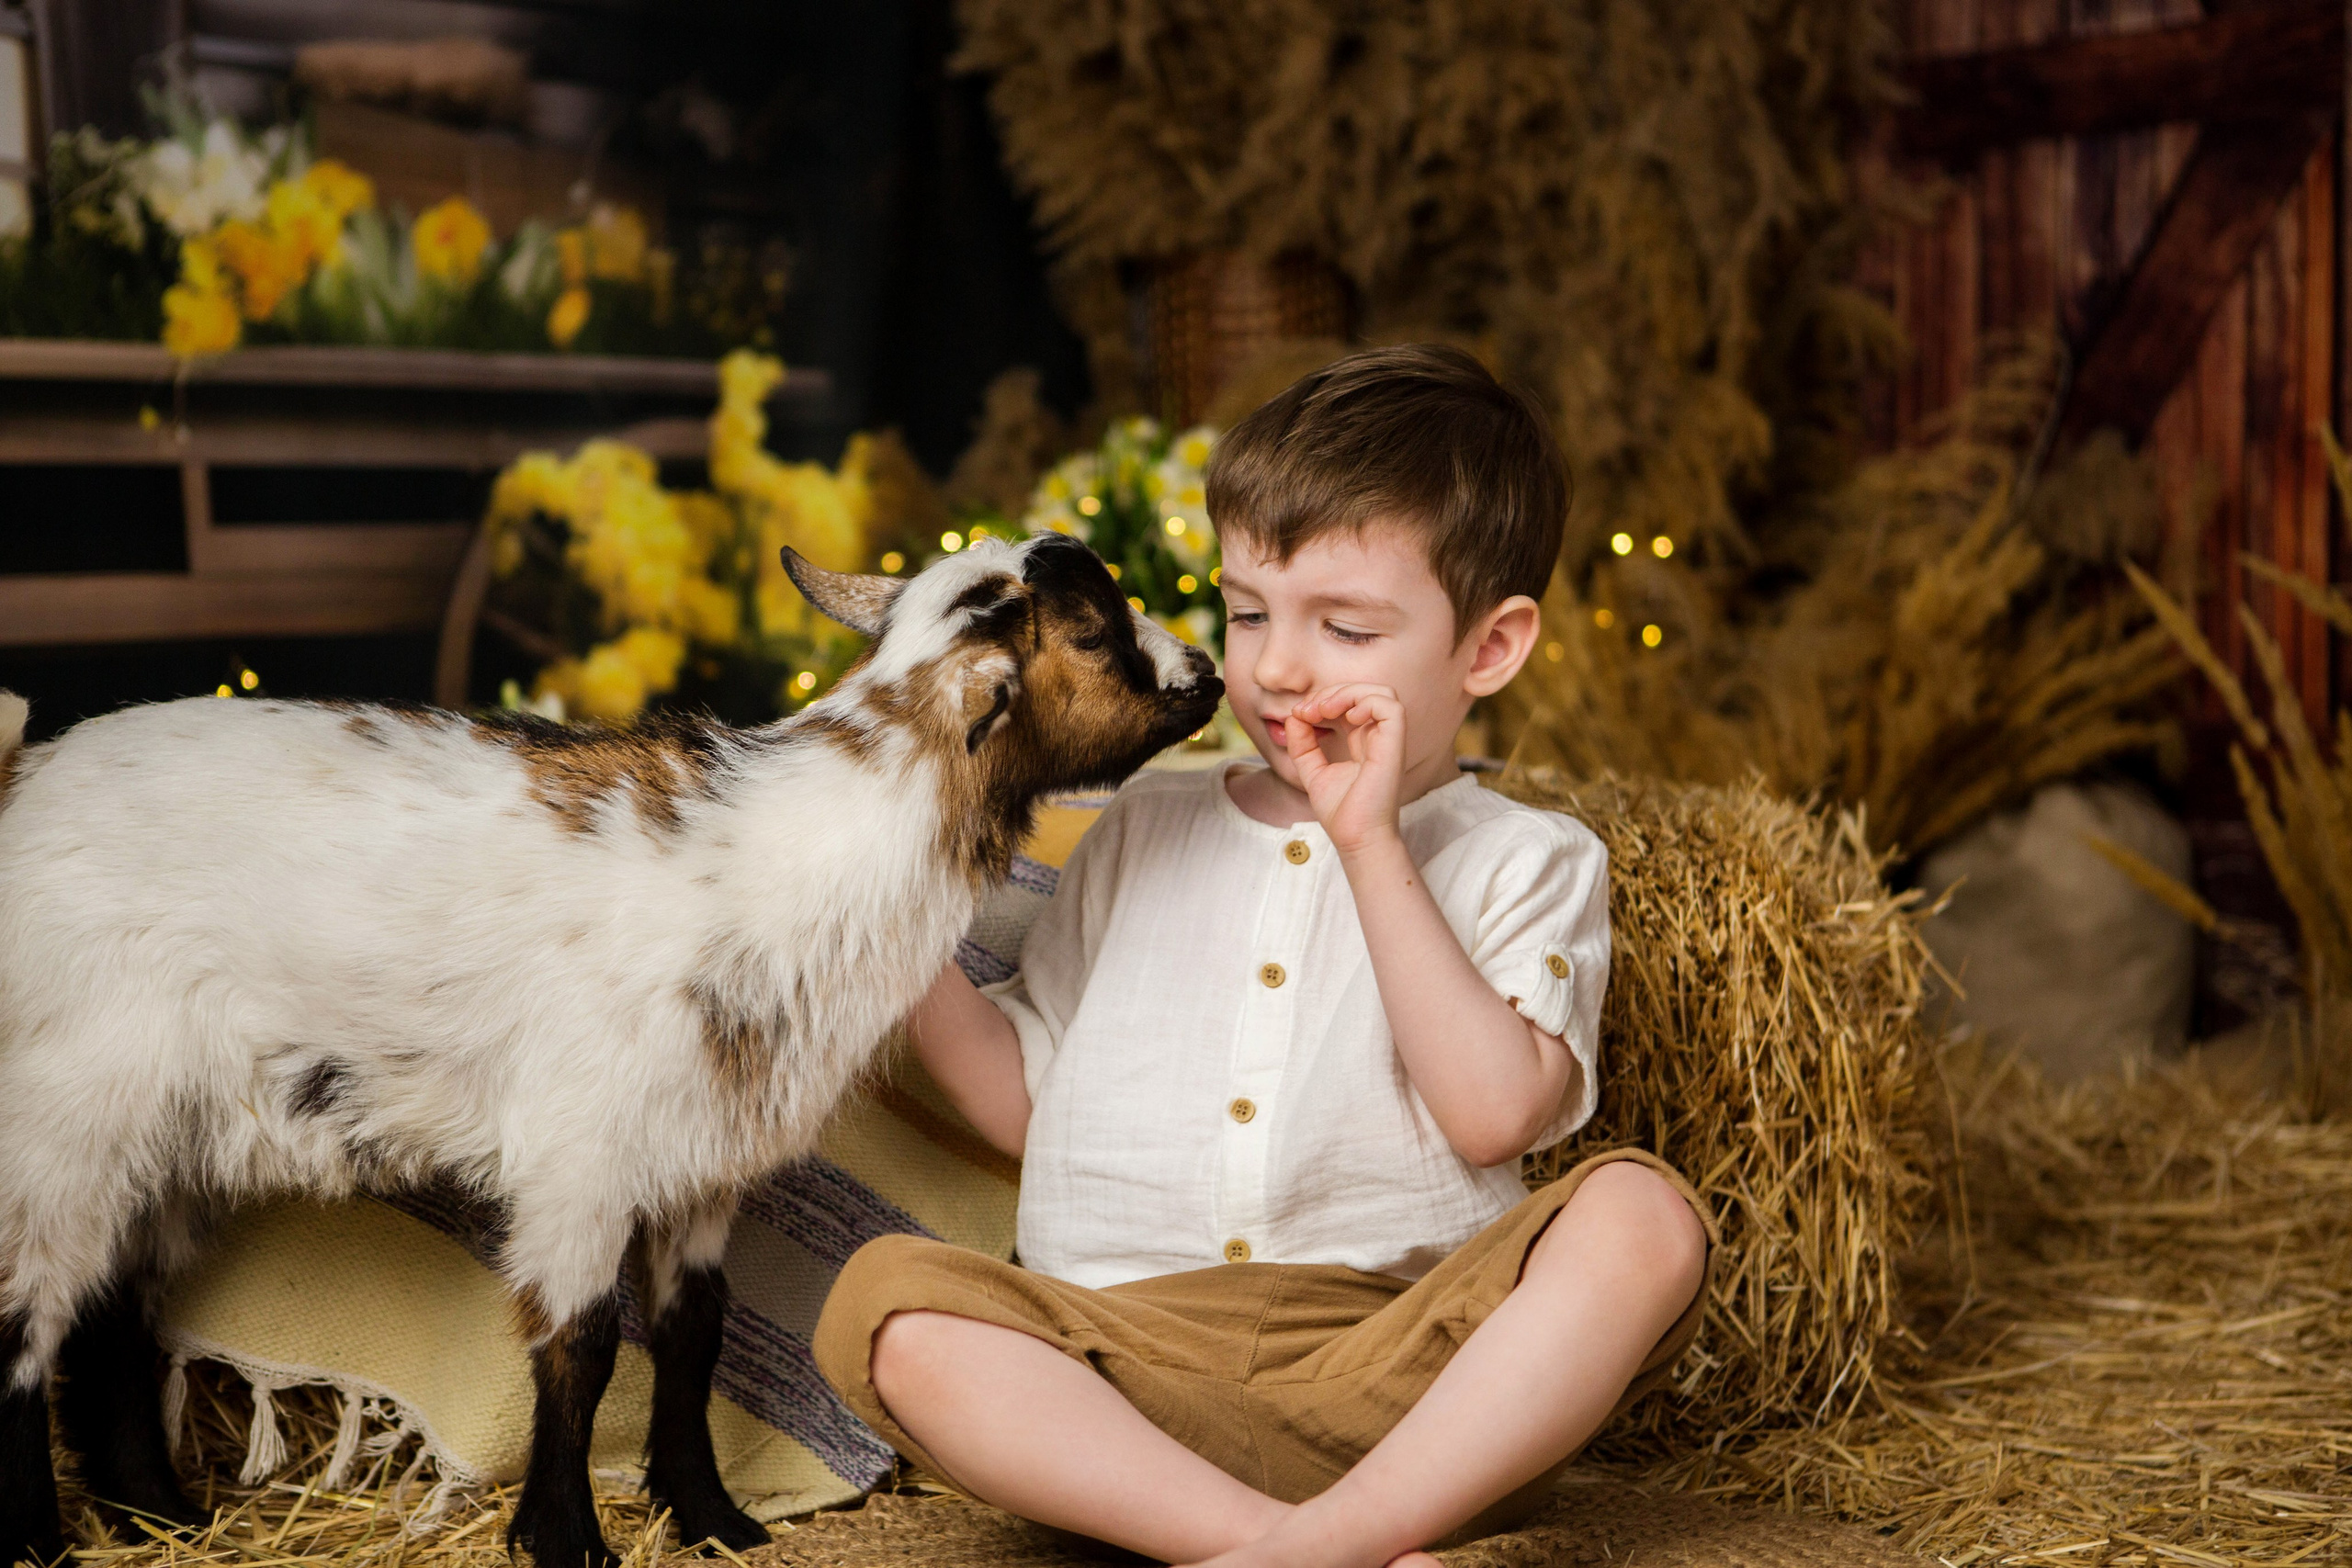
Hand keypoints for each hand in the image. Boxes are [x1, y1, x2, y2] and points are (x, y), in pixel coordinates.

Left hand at [1283, 683, 1405, 854]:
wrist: (1355, 838)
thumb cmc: (1341, 812)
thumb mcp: (1311, 771)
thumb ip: (1302, 744)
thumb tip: (1294, 716)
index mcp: (1362, 741)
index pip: (1349, 703)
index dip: (1323, 699)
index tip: (1298, 715)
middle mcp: (1377, 737)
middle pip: (1364, 692)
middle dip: (1332, 692)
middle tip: (1307, 710)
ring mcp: (1389, 741)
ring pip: (1382, 693)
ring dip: (1350, 692)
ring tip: (1324, 709)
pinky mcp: (1395, 746)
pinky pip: (1391, 707)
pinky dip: (1367, 702)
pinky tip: (1347, 717)